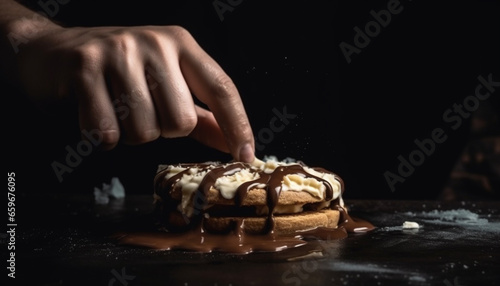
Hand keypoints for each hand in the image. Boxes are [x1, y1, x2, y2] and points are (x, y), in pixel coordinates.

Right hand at [15, 25, 254, 161]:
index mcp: (181, 44)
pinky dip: (102, 135)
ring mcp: (118, 52)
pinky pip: (108, 131)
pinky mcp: (84, 67)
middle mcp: (154, 42)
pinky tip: (94, 112)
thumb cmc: (118, 73)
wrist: (52, 52)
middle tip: (141, 111)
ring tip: (116, 109)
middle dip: (162, 129)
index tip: (247, 155)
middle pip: (181, 121)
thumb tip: (233, 142)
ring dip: (131, 133)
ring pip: (145, 130)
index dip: (238, 125)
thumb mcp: (166, 84)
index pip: (221, 88)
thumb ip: (202, 114)